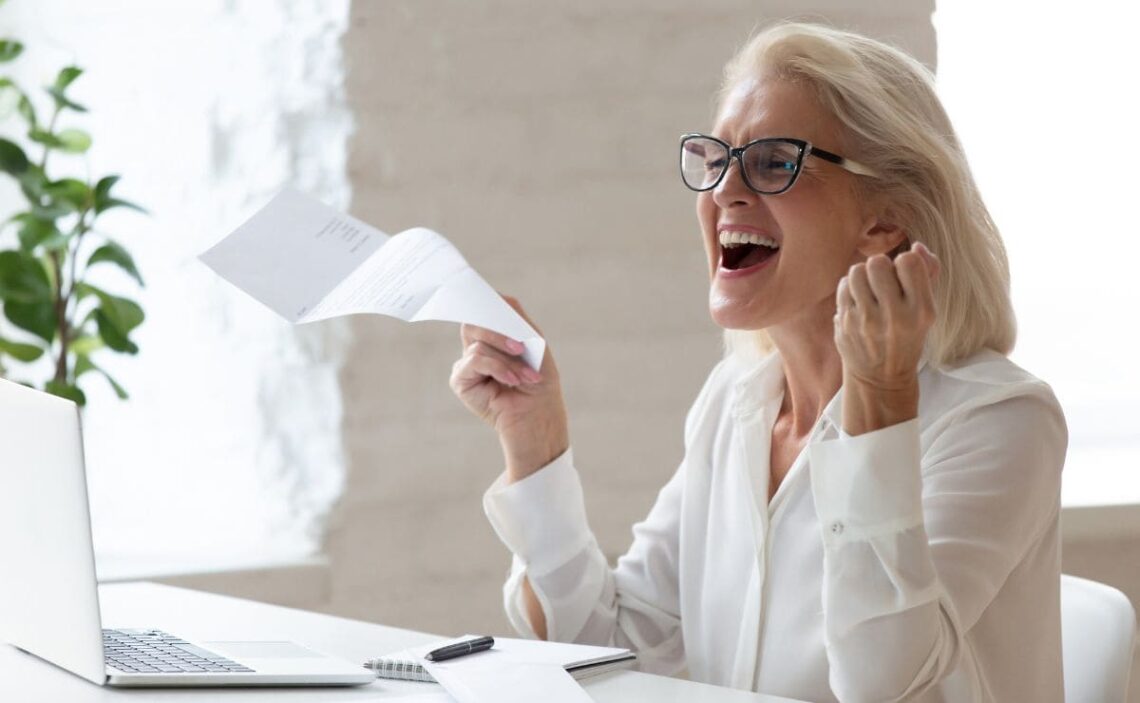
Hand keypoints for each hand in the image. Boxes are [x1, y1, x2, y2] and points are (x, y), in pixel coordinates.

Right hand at [449, 296, 569, 481]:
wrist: (539, 416)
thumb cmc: (540, 382)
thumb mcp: (534, 344)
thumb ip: (516, 320)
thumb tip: (498, 298)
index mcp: (494, 335)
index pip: (483, 308)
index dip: (484, 300)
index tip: (491, 298)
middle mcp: (478, 346)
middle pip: (474, 320)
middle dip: (498, 331)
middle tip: (520, 347)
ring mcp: (467, 363)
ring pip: (478, 342)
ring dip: (507, 360)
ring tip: (526, 377)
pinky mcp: (460, 380)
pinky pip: (474, 360)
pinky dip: (497, 368)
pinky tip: (511, 382)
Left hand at [835, 242, 939, 433]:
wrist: (880, 378)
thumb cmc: (907, 336)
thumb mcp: (927, 311)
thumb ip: (928, 274)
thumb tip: (916, 247)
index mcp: (921, 311)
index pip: (908, 262)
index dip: (904, 263)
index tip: (904, 277)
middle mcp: (894, 316)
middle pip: (877, 263)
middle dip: (880, 267)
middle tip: (882, 282)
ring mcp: (866, 322)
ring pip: (856, 272)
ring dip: (862, 275)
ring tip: (869, 290)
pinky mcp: (846, 325)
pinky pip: (843, 287)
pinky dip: (850, 289)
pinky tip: (857, 301)